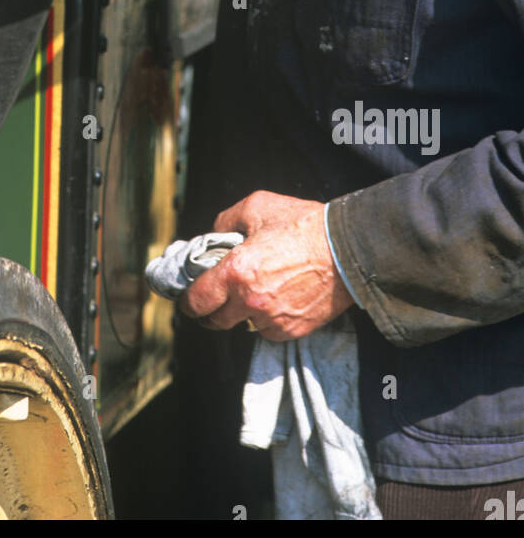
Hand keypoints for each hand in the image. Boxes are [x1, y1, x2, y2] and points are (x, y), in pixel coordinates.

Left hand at [178, 190, 352, 341]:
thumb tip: (213, 236)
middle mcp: (251, 302)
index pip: (197, 301)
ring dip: (241, 314)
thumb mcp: (257, 206)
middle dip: (210, 312)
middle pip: (215, 322)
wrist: (349, 250)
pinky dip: (266, 320)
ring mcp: (273, 319)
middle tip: (213, 300)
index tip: (188, 299)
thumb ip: (226, 221)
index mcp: (236, 272)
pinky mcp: (293, 330)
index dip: (188, 302)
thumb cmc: (304, 225)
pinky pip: (268, 331)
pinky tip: (274, 300)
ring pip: (243, 326)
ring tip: (251, 294)